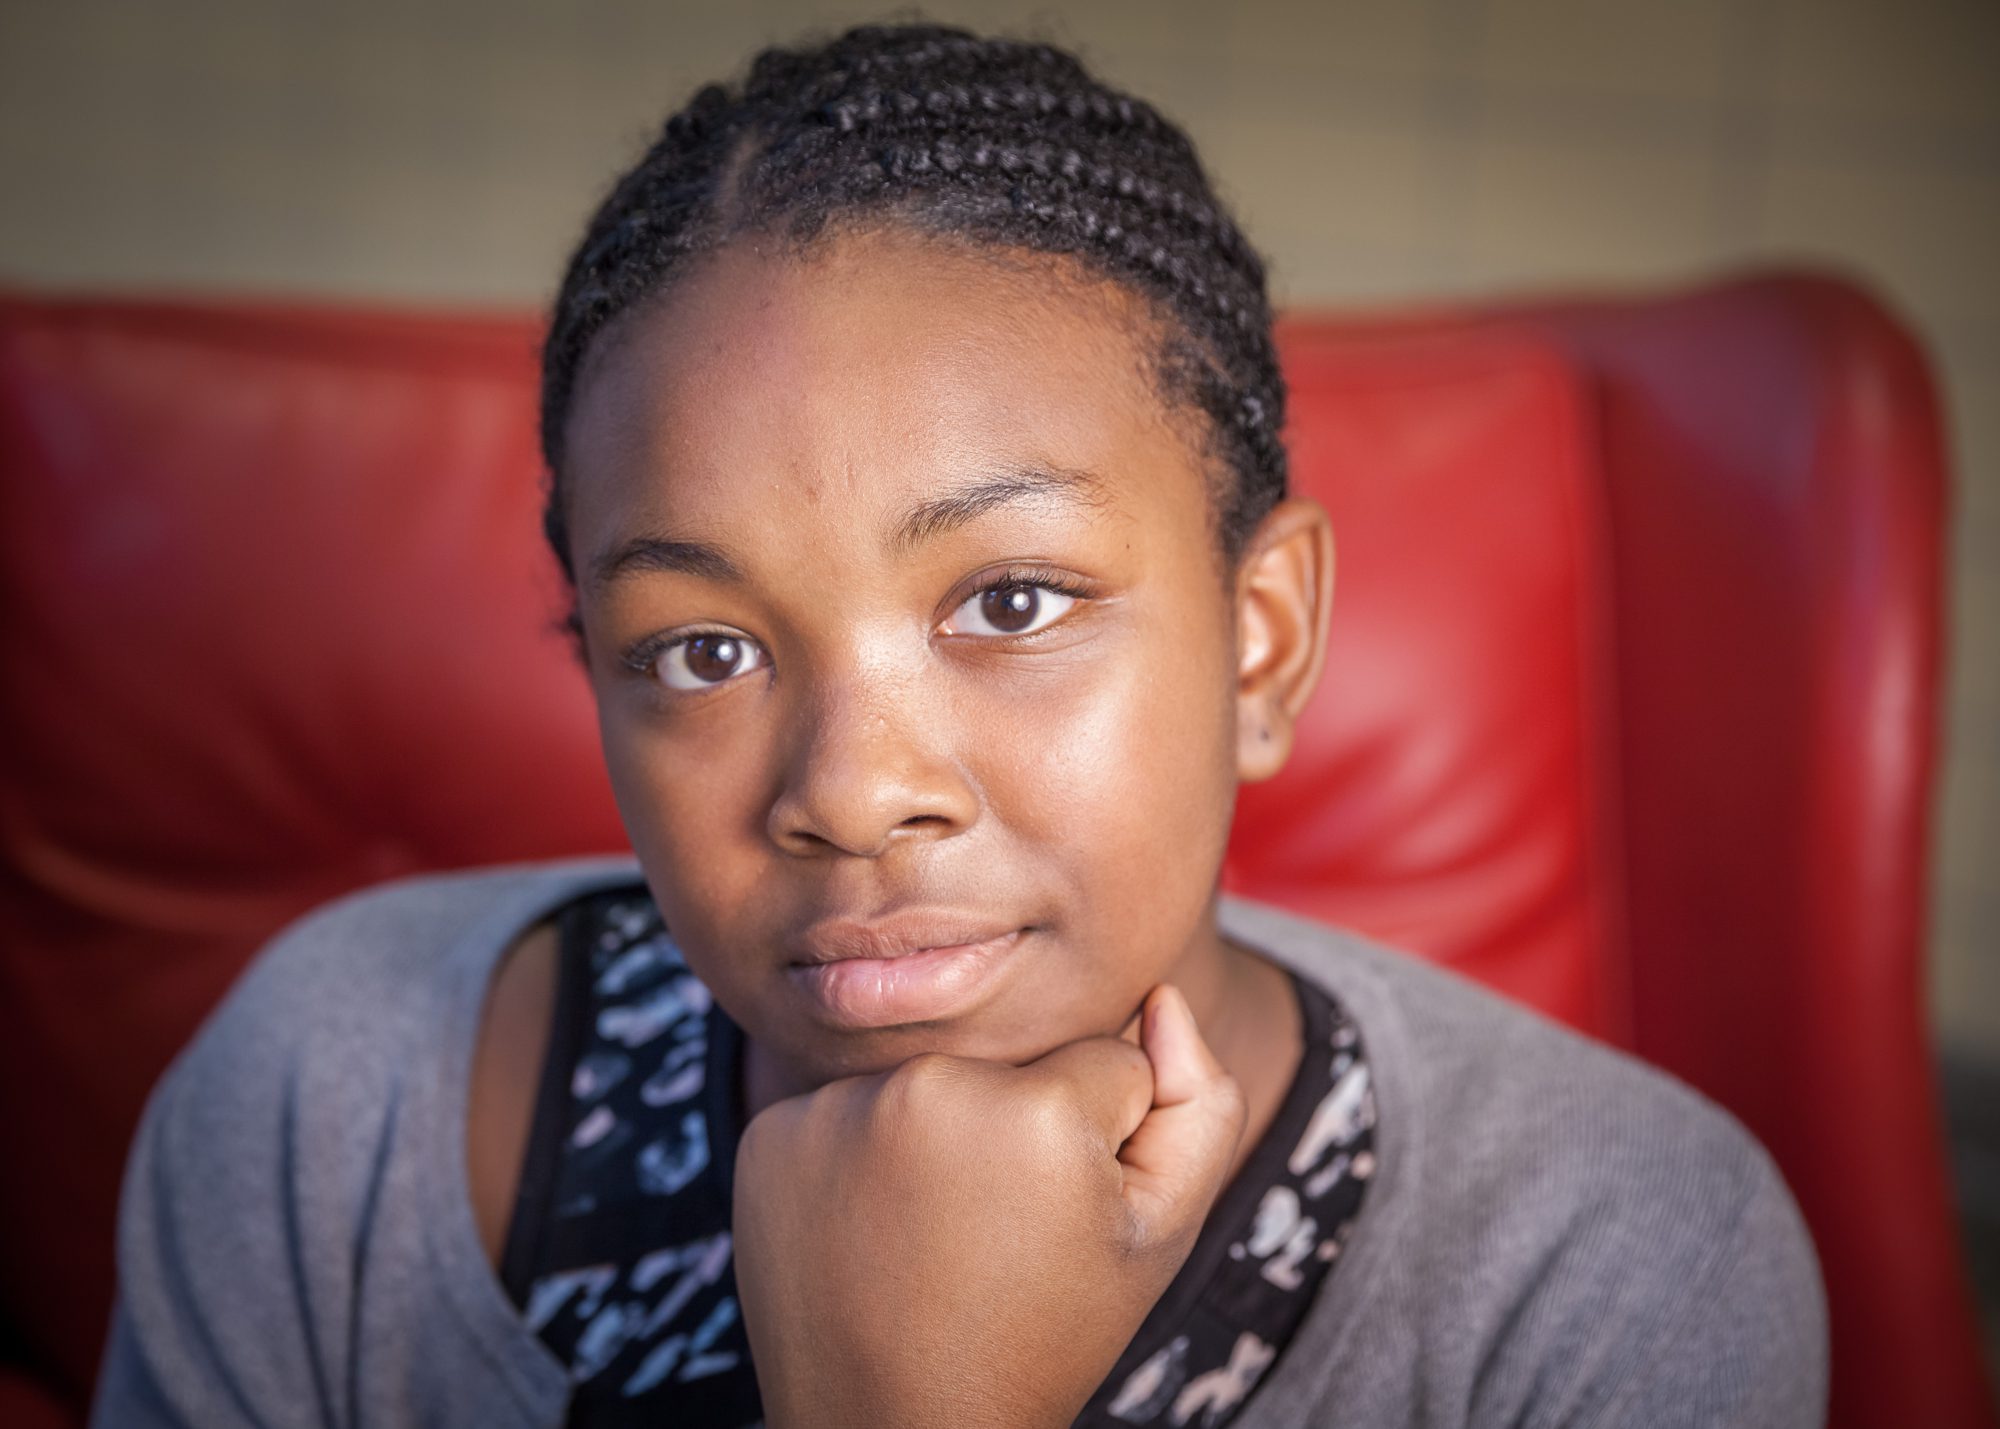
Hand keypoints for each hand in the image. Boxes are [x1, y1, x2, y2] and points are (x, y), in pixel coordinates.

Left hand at [731, 984, 1247, 1428]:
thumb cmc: (1045, 1332)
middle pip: (1009, 1065)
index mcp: (1038, 1108)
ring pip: (927, 1081)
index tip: (1060, 1218)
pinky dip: (857, 1158)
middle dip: (1017, 1127)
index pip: (1105, 1060)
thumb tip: (1160, 996)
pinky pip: (845, 1109)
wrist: (898, 1428)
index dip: (1101, 1142)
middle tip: (996, 1232)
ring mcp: (833, 1110)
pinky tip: (869, 1232)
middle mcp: (928, 1085)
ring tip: (931, 1236)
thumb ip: (1198, 1101)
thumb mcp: (1158, 1234)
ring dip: (937, 1138)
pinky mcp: (768, 1133)